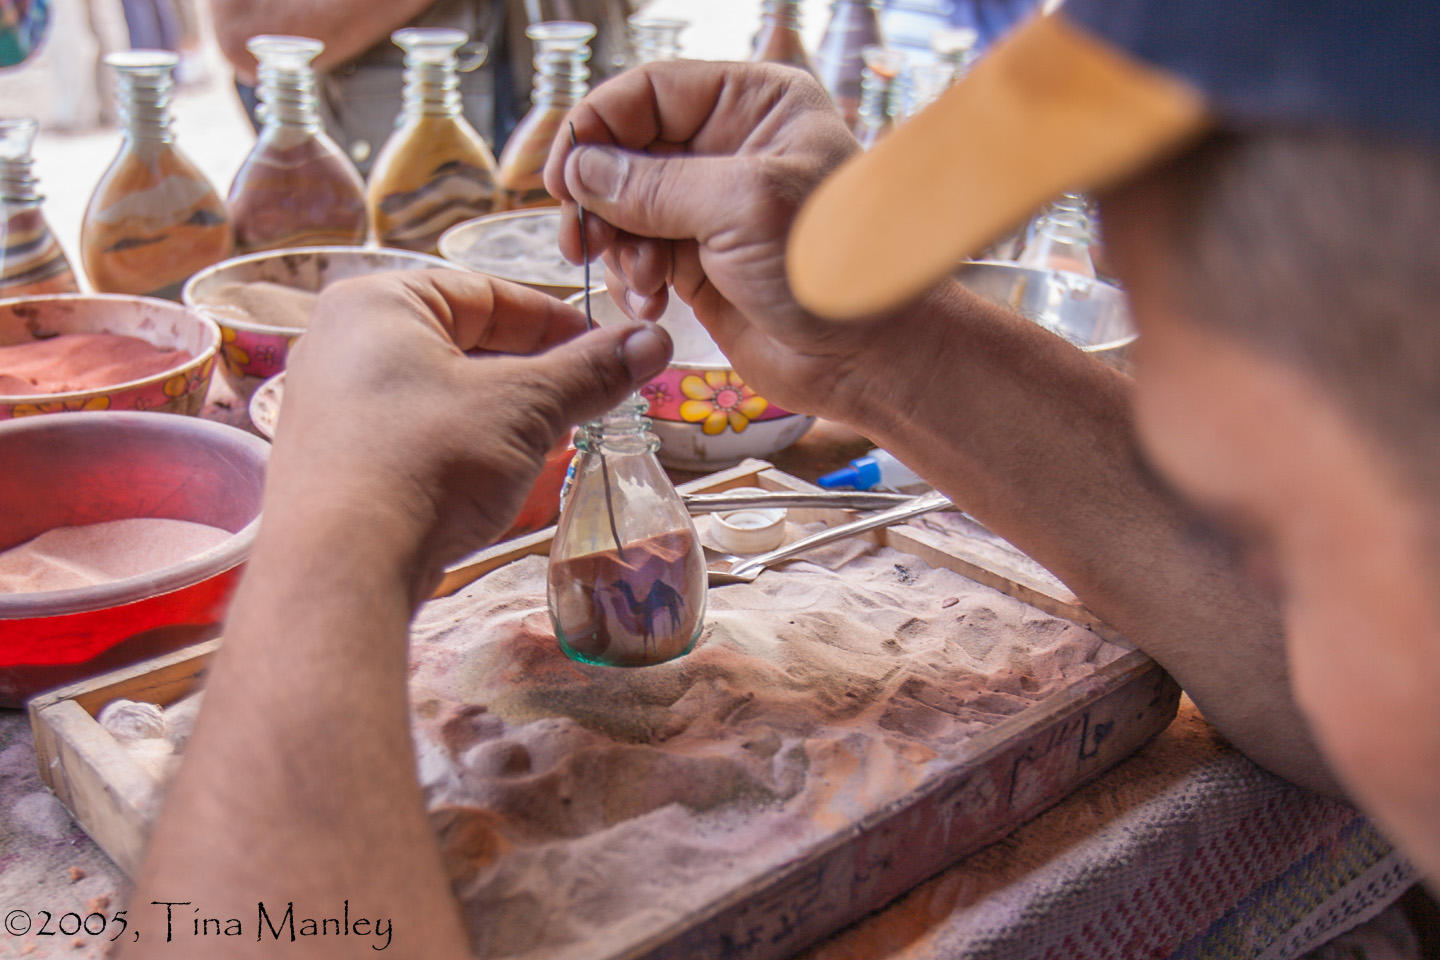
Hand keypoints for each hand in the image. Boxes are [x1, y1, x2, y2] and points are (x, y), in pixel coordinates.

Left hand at [268, 270, 670, 594]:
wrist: (342, 567)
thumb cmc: (427, 461)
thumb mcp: (524, 408)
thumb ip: (590, 370)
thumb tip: (656, 341)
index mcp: (379, 302)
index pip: (489, 293)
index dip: (559, 322)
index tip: (610, 350)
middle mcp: (342, 341)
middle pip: (464, 341)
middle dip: (533, 371)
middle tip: (588, 398)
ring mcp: (330, 402)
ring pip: (441, 389)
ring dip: (504, 410)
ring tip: (553, 438)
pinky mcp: (333, 458)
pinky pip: (414, 430)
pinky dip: (463, 441)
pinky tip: (499, 472)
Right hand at [543, 61, 913, 420]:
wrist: (868, 355)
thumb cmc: (831, 264)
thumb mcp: (741, 205)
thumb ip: (652, 185)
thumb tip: (580, 169)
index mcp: (752, 104)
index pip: (648, 92)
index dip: (597, 128)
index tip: (563, 177)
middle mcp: (729, 149)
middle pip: (626, 151)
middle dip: (599, 197)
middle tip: (582, 240)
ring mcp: (712, 208)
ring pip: (625, 209)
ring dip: (618, 247)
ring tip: (643, 283)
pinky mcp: (701, 263)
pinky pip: (639, 257)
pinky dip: (632, 279)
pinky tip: (650, 303)